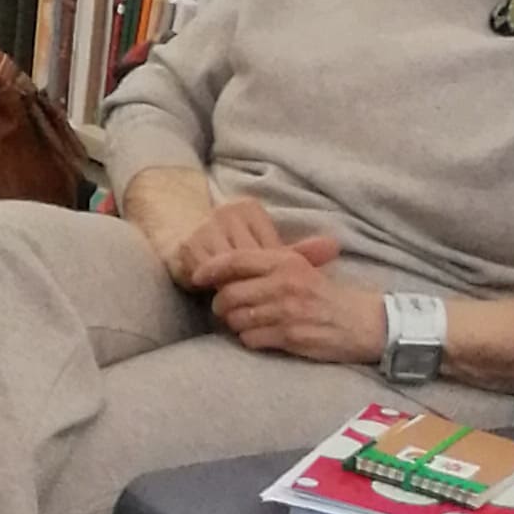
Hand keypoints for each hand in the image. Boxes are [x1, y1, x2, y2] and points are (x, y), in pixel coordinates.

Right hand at [157, 192, 292, 294]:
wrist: (179, 233)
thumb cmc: (231, 245)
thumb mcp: (265, 248)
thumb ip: (300, 252)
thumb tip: (334, 246)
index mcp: (248, 209)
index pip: (268, 249)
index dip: (270, 274)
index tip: (270, 289)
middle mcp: (226, 213)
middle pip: (248, 260)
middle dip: (253, 284)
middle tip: (260, 304)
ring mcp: (205, 227)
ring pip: (228, 269)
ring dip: (234, 288)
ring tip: (242, 304)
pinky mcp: (188, 245)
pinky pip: (208, 275)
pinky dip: (216, 287)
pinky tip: (220, 296)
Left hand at [202, 233, 382, 363]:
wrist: (364, 322)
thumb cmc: (326, 295)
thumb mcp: (301, 269)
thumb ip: (266, 266)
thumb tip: (223, 269)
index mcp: (286, 262)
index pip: (235, 260)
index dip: (209, 268)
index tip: (197, 277)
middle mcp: (284, 284)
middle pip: (229, 294)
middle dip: (220, 304)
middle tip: (225, 309)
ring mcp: (286, 312)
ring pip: (236, 319)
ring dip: (235, 324)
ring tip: (247, 323)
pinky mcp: (290, 337)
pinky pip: (251, 339)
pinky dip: (250, 339)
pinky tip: (262, 337)